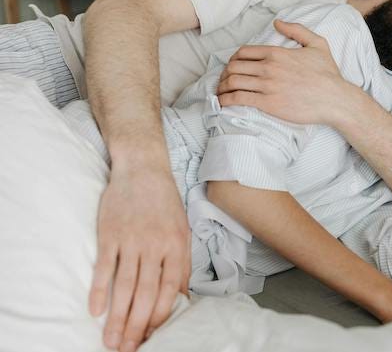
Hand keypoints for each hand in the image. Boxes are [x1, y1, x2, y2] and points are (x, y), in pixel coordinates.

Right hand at [89, 167, 190, 351]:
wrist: (143, 169)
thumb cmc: (165, 202)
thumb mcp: (182, 230)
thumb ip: (182, 262)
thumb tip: (182, 296)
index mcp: (176, 246)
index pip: (170, 289)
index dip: (161, 315)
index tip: (153, 336)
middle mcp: (155, 245)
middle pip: (147, 293)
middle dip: (138, 325)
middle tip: (129, 349)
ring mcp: (132, 240)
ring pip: (125, 285)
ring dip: (118, 316)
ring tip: (112, 340)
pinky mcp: (110, 234)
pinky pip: (104, 266)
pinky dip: (99, 289)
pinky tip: (96, 310)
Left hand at [216, 19, 353, 124]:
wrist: (335, 99)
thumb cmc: (328, 74)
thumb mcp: (317, 44)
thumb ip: (297, 30)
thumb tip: (277, 23)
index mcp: (277, 53)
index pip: (243, 52)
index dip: (233, 59)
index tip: (232, 67)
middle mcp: (269, 67)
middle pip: (234, 67)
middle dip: (225, 74)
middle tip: (224, 82)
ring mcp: (267, 85)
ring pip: (233, 82)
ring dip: (222, 87)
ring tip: (221, 93)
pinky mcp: (268, 103)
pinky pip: (239, 99)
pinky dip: (226, 100)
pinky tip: (223, 103)